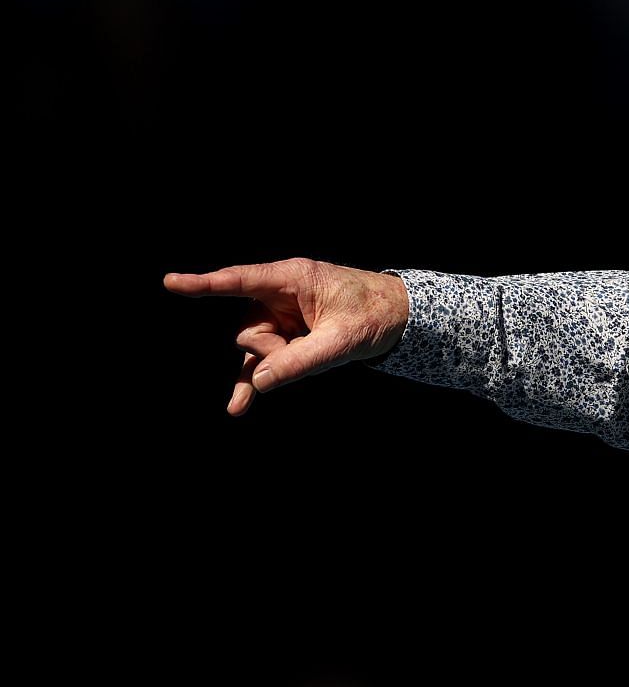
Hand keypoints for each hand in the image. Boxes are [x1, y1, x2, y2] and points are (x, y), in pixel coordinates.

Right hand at [163, 258, 410, 415]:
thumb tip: (260, 381)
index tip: (171, 282)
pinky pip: (262, 363)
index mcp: (292, 279)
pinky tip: (237, 407)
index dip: (204, 283)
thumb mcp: (342, 340)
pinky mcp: (287, 339)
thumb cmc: (374, 315)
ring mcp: (281, 318)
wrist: (400, 318)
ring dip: (277, 363)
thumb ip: (301, 360)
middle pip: (249, 330)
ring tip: (314, 357)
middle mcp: (280, 296)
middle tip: (309, 348)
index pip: (239, 281)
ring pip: (256, 349)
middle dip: (270, 350)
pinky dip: (254, 383)